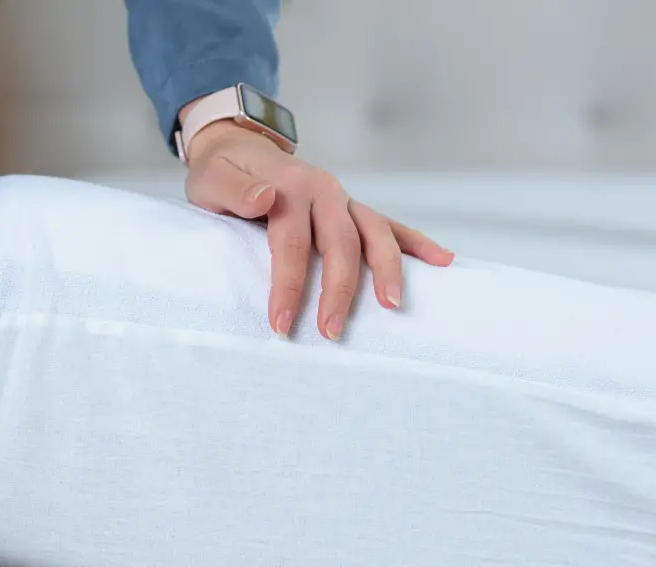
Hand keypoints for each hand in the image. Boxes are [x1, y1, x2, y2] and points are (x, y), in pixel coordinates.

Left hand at [183, 120, 453, 340]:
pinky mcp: (353, 209)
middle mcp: (324, 191)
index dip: (288, 286)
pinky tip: (442, 261)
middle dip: (339, 291)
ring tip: (393, 306)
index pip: (292, 243)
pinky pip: (390, 226)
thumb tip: (265, 197)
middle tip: (332, 331)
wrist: (239, 146)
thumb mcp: (213, 177)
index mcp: (290, 186)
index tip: (281, 324)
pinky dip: (417, 243)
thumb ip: (235, 190)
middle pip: (340, 244)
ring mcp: (343, 200)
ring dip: (386, 270)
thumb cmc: (222, 171)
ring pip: (374, 234)